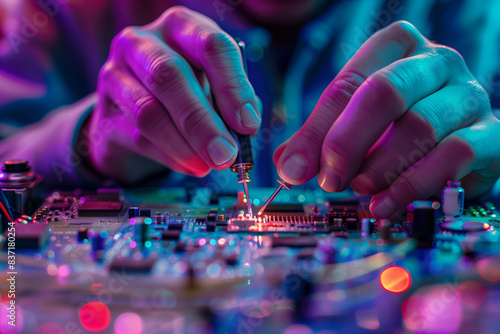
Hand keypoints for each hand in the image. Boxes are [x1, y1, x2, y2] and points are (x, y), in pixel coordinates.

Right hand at [83, 6, 259, 182]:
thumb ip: (230, 101)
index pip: (210, 46)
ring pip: (149, 112)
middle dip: (203, 122)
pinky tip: (191, 166)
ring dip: (185, 145)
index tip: (248, 124)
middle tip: (226, 154)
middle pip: (170, 76)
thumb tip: (244, 128)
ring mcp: (115, 75)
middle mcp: (142, 42)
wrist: (134, 109)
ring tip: (209, 165)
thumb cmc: (186, 89)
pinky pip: (138, 138)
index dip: (233, 87)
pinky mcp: (104, 113)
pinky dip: (170, 156)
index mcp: (180, 27)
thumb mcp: (213, 84)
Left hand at [274, 21, 499, 217]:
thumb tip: (289, 166)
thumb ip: (319, 138)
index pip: (349, 83)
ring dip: (380, 168)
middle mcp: (437, 62)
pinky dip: (413, 185)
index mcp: (397, 47)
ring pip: (419, 127)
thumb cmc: (400, 124)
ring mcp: (469, 95)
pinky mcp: (492, 133)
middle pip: (385, 93)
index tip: (296, 169)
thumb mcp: (355, 122)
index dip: (318, 130)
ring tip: (361, 189)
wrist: (462, 138)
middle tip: (330, 179)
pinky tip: (388, 202)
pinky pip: (453, 156)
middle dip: (347, 143)